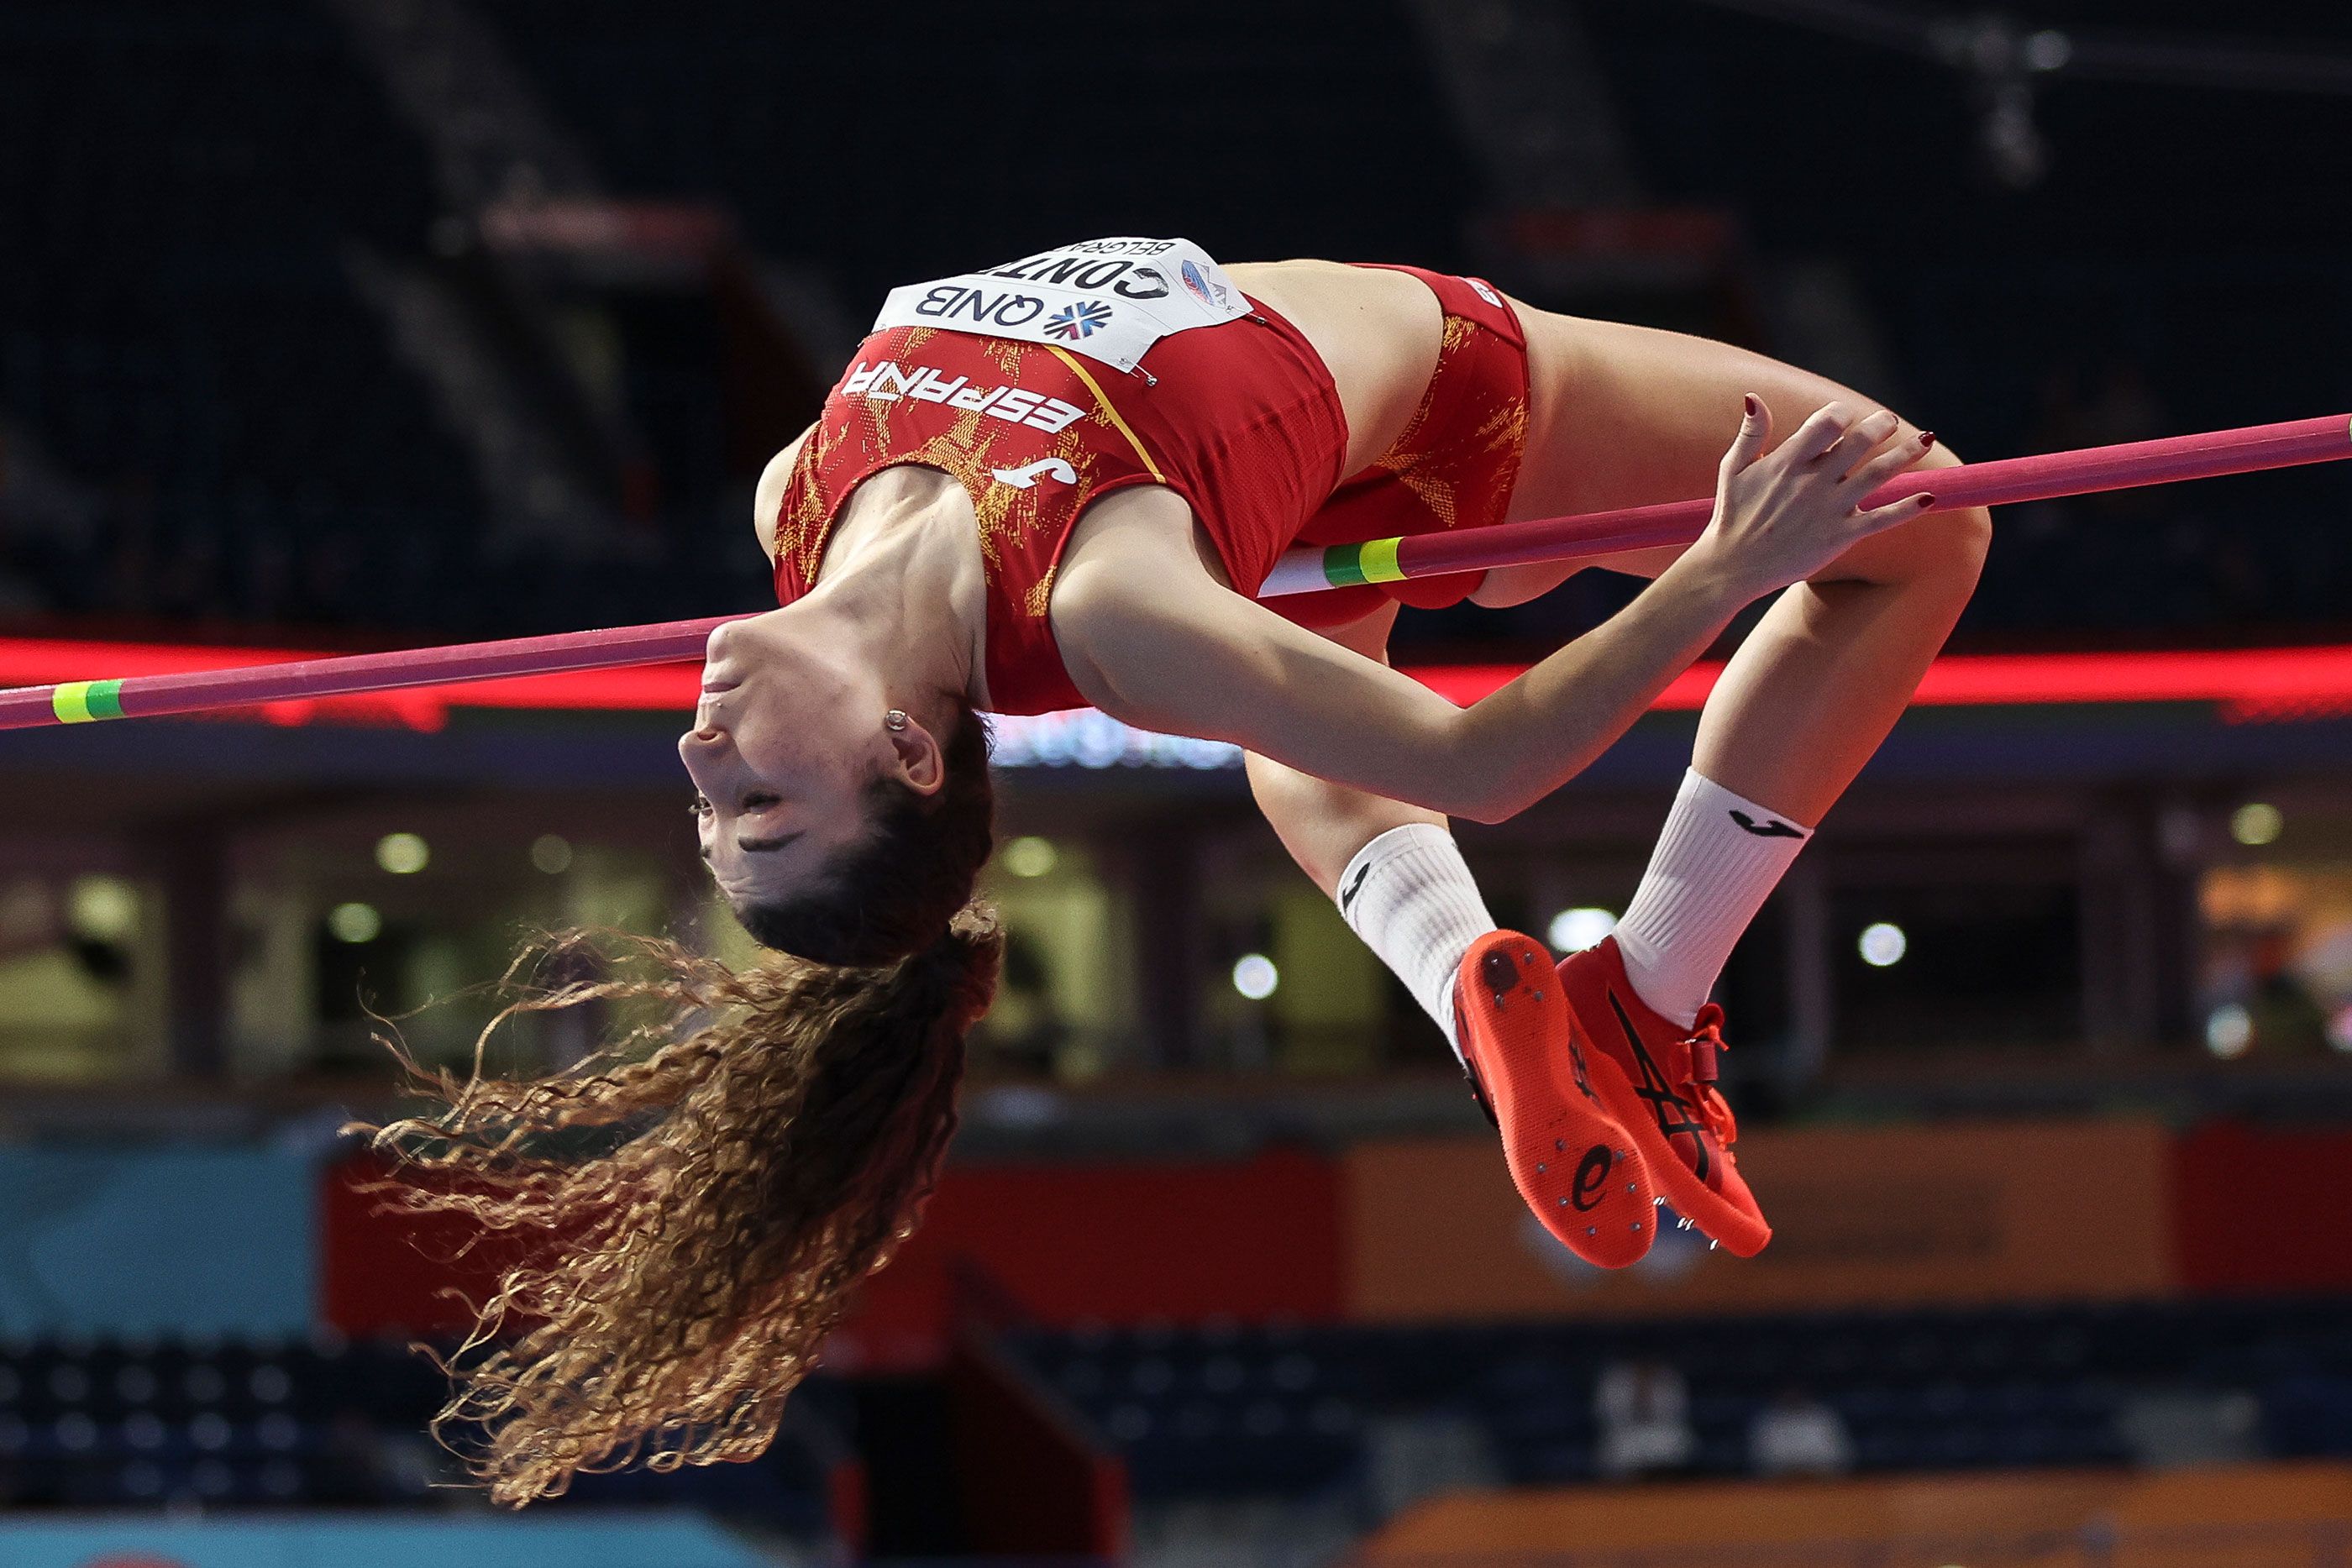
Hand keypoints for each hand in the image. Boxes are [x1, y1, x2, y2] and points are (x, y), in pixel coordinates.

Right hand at [1689, 396, 1937, 599]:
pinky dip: (1907, 509)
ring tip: (1924, 440)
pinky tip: (1928, 497)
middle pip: (1859, 443)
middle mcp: (1812, 483)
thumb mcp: (1733, 469)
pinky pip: (1882, 520)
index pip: (1827, 423)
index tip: (1845, 415)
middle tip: (1889, 420)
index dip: (1841, 413)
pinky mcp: (1840, 537)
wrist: (1731, 567)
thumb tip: (1754, 397)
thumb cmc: (1731, 516)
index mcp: (1787, 462)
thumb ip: (1750, 433)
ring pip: (1878, 475)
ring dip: (1906, 454)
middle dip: (1881, 425)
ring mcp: (1829, 510)